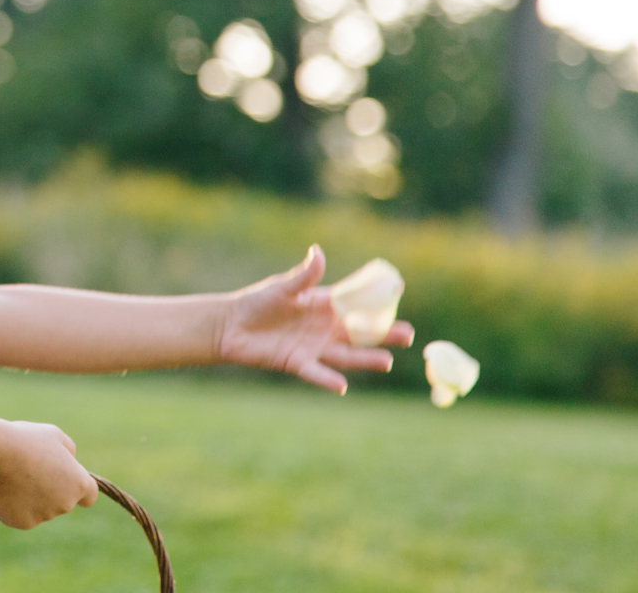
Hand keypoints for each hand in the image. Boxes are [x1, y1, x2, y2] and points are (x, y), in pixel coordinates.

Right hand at [0, 420, 98, 529]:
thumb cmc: (26, 441)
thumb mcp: (54, 435)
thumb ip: (68, 450)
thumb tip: (68, 460)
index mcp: (78, 483)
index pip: (89, 496)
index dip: (78, 489)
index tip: (67, 482)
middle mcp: (65, 504)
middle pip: (61, 501)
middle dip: (49, 490)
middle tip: (29, 470)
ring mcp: (44, 516)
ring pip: (40, 508)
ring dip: (31, 496)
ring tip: (13, 474)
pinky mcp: (22, 523)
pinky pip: (20, 514)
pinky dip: (13, 505)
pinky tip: (4, 488)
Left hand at [218, 245, 413, 392]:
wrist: (230, 325)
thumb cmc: (257, 302)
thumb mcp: (282, 287)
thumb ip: (303, 275)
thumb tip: (317, 251)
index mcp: (323, 305)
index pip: (355, 302)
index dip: (376, 299)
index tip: (399, 289)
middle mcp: (323, 328)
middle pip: (359, 333)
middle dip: (382, 334)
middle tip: (407, 335)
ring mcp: (313, 347)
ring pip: (345, 355)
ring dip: (365, 359)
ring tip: (387, 362)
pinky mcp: (296, 363)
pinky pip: (315, 372)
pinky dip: (327, 379)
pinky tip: (342, 385)